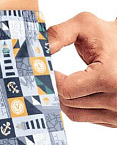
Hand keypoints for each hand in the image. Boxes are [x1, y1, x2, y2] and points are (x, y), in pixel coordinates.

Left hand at [46, 11, 116, 126]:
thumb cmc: (110, 35)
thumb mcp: (85, 25)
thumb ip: (58, 34)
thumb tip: (36, 50)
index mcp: (110, 77)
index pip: (66, 89)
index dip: (51, 79)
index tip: (46, 70)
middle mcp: (116, 98)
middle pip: (68, 101)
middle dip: (56, 87)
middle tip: (50, 75)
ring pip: (74, 113)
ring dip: (63, 99)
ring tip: (63, 82)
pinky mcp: (116, 119)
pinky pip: (86, 118)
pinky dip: (76, 106)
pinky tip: (77, 91)